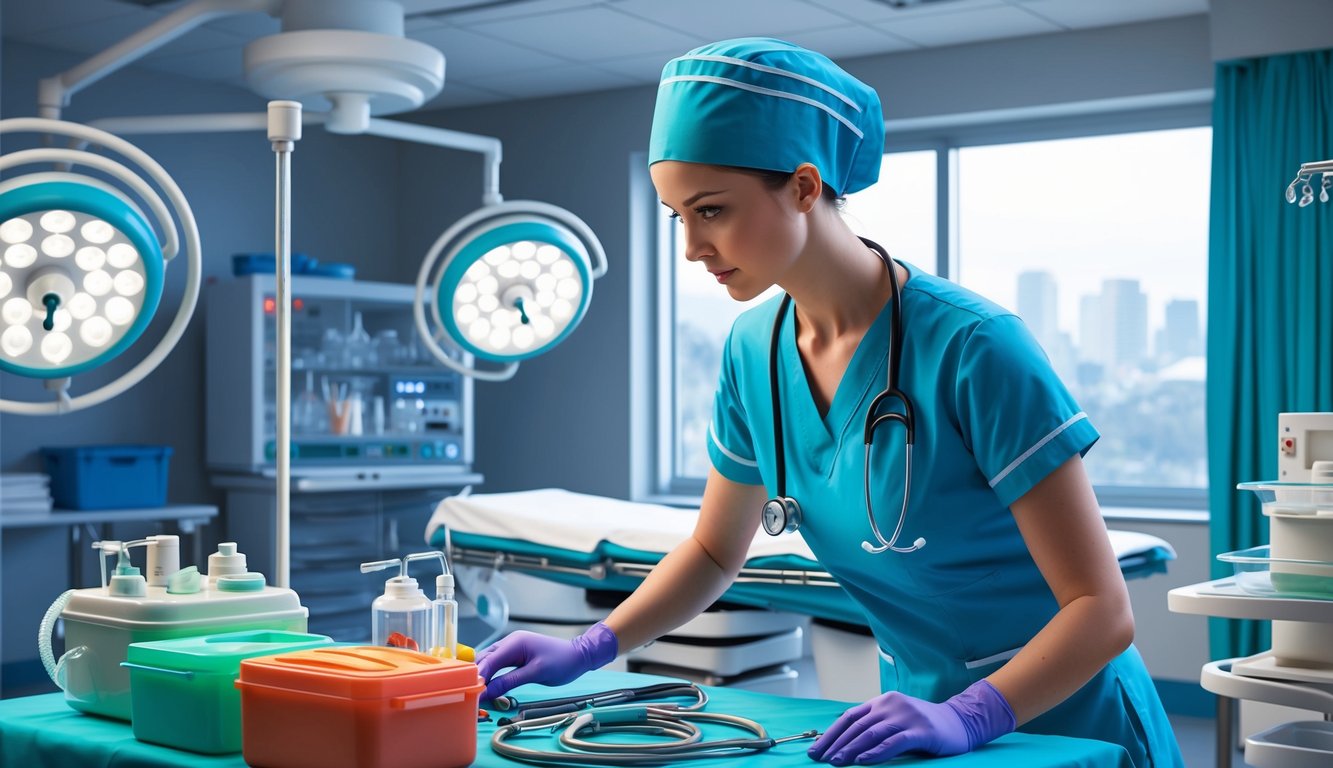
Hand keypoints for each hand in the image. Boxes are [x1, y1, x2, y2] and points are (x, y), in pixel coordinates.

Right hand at [474, 621, 617, 703]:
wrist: (579, 655)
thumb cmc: (562, 662)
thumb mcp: (536, 673)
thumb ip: (509, 681)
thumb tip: (487, 692)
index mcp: (514, 642)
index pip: (489, 660)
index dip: (478, 677)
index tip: (470, 693)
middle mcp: (510, 642)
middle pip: (485, 660)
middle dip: (477, 677)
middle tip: (470, 696)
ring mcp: (512, 648)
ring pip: (490, 662)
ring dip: (483, 677)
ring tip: (477, 694)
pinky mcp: (516, 655)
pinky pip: (499, 665)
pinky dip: (492, 675)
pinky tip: (488, 687)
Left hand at [808, 680, 1014, 764]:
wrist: (961, 722)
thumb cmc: (923, 726)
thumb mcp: (895, 720)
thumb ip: (874, 726)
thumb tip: (842, 744)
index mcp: (882, 701)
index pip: (849, 717)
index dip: (830, 734)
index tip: (815, 750)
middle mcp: (892, 705)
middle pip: (857, 725)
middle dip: (836, 743)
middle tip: (821, 759)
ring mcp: (907, 716)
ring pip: (872, 732)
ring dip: (852, 748)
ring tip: (837, 762)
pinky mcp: (922, 731)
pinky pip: (895, 741)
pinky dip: (877, 752)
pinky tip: (864, 761)